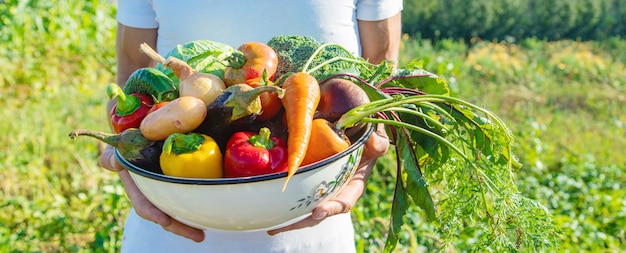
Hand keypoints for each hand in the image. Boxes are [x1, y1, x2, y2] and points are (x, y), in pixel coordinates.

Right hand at [99, 145, 205, 241]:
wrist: (137, 141)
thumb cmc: (124, 147)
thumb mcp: (115, 152)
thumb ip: (111, 159)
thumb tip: (115, 164)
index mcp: (138, 190)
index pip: (144, 205)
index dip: (153, 214)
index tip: (164, 221)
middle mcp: (152, 195)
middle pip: (165, 216)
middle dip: (180, 227)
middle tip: (198, 236)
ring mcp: (165, 192)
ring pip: (177, 212)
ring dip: (189, 224)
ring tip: (203, 233)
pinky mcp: (178, 186)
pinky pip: (187, 199)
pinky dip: (197, 207)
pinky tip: (210, 215)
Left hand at [267, 124, 388, 234]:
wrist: (353, 132)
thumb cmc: (367, 138)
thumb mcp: (376, 139)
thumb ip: (378, 143)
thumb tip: (375, 143)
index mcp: (353, 186)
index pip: (344, 201)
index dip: (332, 208)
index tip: (318, 211)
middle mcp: (335, 192)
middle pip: (318, 212)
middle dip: (301, 221)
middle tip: (283, 226)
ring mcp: (320, 189)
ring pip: (303, 208)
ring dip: (288, 219)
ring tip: (271, 228)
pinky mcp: (306, 182)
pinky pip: (294, 194)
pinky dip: (281, 201)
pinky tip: (264, 208)